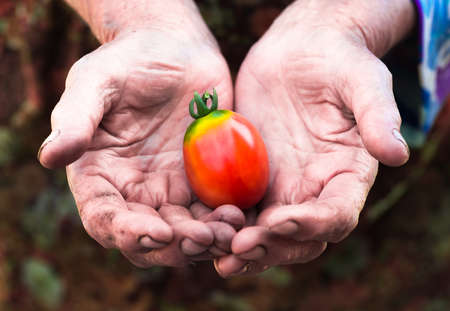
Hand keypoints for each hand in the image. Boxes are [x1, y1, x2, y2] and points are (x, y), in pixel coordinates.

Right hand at [38, 1, 244, 266]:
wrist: (176, 50)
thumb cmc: (129, 62)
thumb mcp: (96, 81)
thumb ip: (76, 118)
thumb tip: (49, 157)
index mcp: (101, 176)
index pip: (105, 218)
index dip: (127, 233)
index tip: (157, 232)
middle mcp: (134, 192)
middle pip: (148, 238)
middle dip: (174, 246)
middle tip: (201, 238)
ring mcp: (171, 190)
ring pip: (184, 234)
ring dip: (205, 241)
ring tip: (227, 233)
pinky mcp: (202, 183)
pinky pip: (212, 212)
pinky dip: (225, 222)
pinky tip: (240, 215)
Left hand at [215, 0, 414, 276]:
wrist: (299, 52)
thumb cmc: (337, 62)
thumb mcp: (362, 81)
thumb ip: (377, 116)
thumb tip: (398, 155)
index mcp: (346, 175)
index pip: (336, 215)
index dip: (311, 224)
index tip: (279, 221)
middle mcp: (315, 190)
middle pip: (299, 237)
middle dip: (272, 247)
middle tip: (240, 247)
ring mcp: (282, 188)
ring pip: (267, 234)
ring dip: (246, 249)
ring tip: (218, 256)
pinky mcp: (252, 179)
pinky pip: (240, 211)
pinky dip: (224, 227)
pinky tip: (201, 231)